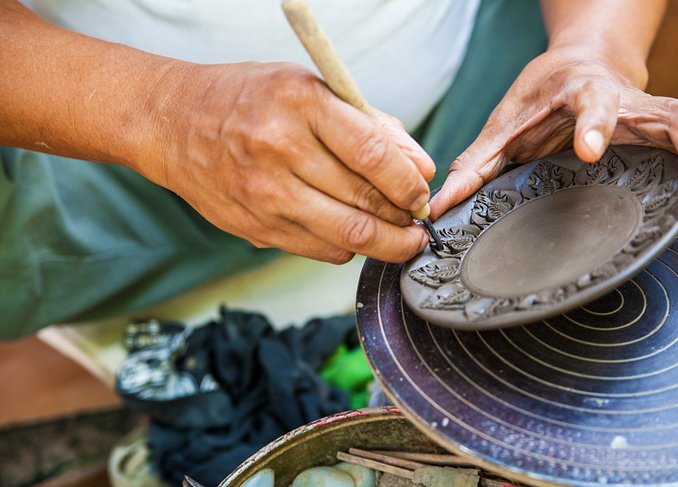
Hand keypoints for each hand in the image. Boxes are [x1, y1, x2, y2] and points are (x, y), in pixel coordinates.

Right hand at [142, 62, 434, 263]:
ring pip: (347, 236)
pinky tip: (354, 233)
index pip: (373, 153)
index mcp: (299, 102)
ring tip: (399, 236)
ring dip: (385, 243)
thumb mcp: (310, 88)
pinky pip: (321, 250)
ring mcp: (264, 194)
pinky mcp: (255, 228)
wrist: (173, 124)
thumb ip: (370, 124)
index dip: (408, 183)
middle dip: (405, 220)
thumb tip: (420, 167)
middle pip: (365, 202)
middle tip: (417, 221)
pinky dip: (349, 248)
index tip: (422, 194)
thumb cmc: (249, 99)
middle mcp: (279, 149)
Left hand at [430, 47, 677, 217]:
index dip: (595, 123)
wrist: (577, 67)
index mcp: (578, 94)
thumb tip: (439, 206)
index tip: (590, 150)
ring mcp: (651, 113)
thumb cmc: (538, 99)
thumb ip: (474, 165)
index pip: (593, 102)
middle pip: (672, 113)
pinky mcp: (666, 127)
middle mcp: (625, 101)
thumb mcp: (502, 127)